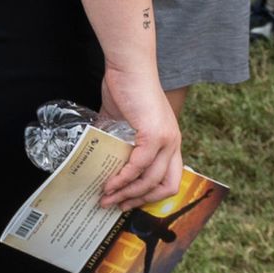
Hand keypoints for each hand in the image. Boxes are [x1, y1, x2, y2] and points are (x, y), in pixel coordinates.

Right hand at [96, 61, 181, 214]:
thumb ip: (118, 140)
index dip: (150, 196)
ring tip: (105, 199)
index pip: (169, 180)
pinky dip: (123, 178)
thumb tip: (99, 158)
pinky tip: (109, 183)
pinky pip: (138, 166)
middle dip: (141, 201)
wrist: (129, 66)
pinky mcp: (154, 135)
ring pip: (150, 180)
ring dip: (127, 194)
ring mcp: (167, 140)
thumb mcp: (123, 122)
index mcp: (170, 142)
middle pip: (166, 187)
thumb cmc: (126, 88)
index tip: (128, 201)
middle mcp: (174, 143)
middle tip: (118, 206)